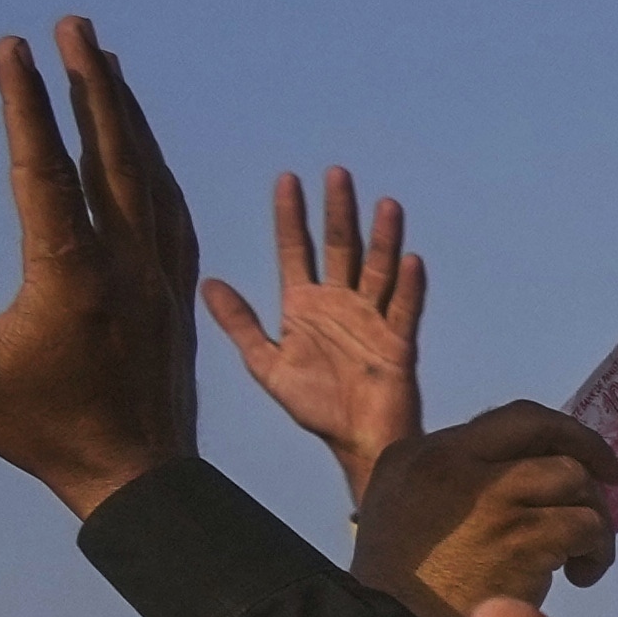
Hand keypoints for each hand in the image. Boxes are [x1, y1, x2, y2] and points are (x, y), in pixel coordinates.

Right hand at [0, 22, 203, 522]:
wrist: (140, 479)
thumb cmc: (41, 429)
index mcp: (71, 274)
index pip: (43, 168)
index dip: (26, 104)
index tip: (13, 49)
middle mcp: (125, 263)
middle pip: (111, 152)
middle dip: (90, 82)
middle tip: (73, 23)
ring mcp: (161, 275)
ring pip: (149, 174)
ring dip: (126, 113)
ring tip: (105, 61)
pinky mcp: (180, 292)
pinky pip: (171, 209)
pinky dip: (154, 164)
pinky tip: (143, 143)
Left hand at [191, 161, 420, 489]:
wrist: (358, 443)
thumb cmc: (315, 408)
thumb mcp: (266, 365)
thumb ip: (240, 324)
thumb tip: (207, 282)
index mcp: (305, 306)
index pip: (296, 249)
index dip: (291, 215)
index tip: (288, 179)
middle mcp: (340, 305)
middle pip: (340, 247)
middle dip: (337, 210)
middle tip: (336, 173)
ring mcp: (371, 321)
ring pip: (377, 270)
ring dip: (382, 237)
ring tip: (386, 203)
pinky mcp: (398, 344)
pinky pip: (404, 309)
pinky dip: (407, 286)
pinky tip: (410, 260)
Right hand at [348, 397, 617, 616]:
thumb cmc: (400, 588)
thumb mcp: (402, 510)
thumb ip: (450, 482)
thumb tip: (514, 473)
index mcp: (424, 453)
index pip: (507, 419)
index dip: (555, 433)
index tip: (580, 455)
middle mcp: (454, 461)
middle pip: (542, 427)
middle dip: (590, 448)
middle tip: (613, 480)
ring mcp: (489, 497)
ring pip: (573, 477)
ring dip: (594, 515)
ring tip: (581, 554)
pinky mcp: (521, 537)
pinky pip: (586, 526)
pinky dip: (597, 552)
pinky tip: (579, 577)